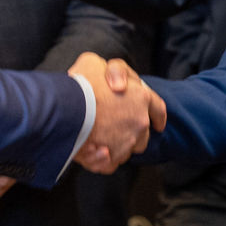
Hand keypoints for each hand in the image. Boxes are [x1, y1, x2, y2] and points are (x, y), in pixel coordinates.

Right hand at [69, 52, 166, 173]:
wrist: (66, 107)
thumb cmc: (79, 83)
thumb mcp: (92, 62)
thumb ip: (105, 70)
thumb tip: (105, 76)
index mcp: (141, 96)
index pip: (157, 108)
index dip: (158, 116)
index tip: (158, 124)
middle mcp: (139, 121)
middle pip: (143, 134)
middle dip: (132, 133)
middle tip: (114, 128)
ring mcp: (128, 140)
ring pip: (126, 150)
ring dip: (116, 146)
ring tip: (98, 140)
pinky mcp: (113, 156)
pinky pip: (110, 163)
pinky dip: (102, 161)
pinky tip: (92, 151)